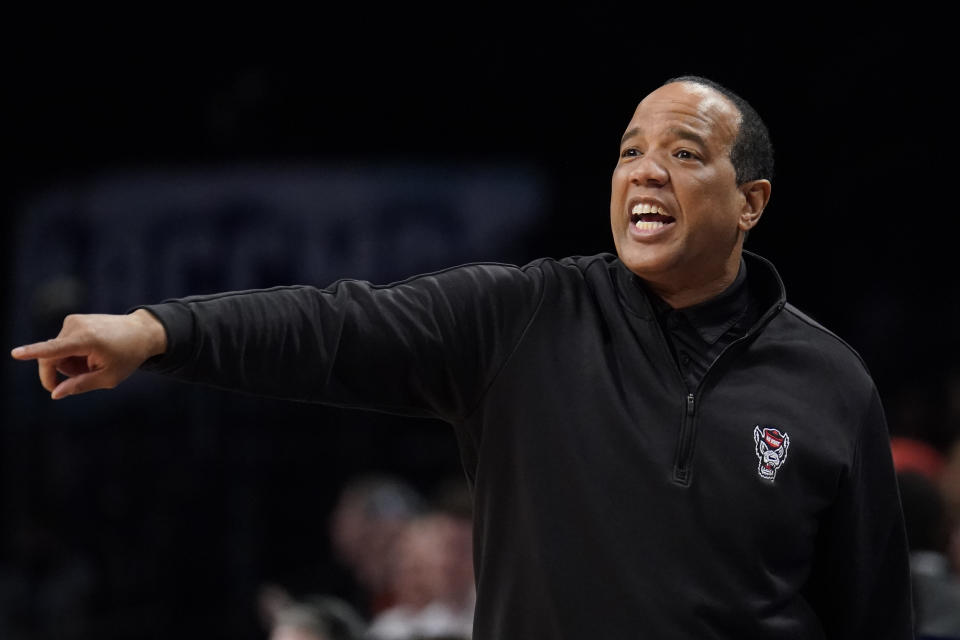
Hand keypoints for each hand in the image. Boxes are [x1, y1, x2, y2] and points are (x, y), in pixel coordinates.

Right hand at [10, 309, 167, 398]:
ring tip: (92, 362)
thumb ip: (81, 385)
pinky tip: (89, 353)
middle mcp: (77, 326)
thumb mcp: (109, 377)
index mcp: (88, 340)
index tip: (16, 353)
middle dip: (60, 374)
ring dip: (69, 364)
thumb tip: (55, 393)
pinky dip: (72, 354)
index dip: (33, 353)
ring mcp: (73, 321)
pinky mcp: (72, 320)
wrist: (141, 331)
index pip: (55, 349)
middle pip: (50, 359)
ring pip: (55, 353)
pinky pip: (61, 345)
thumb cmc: (128, 356)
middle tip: (82, 378)